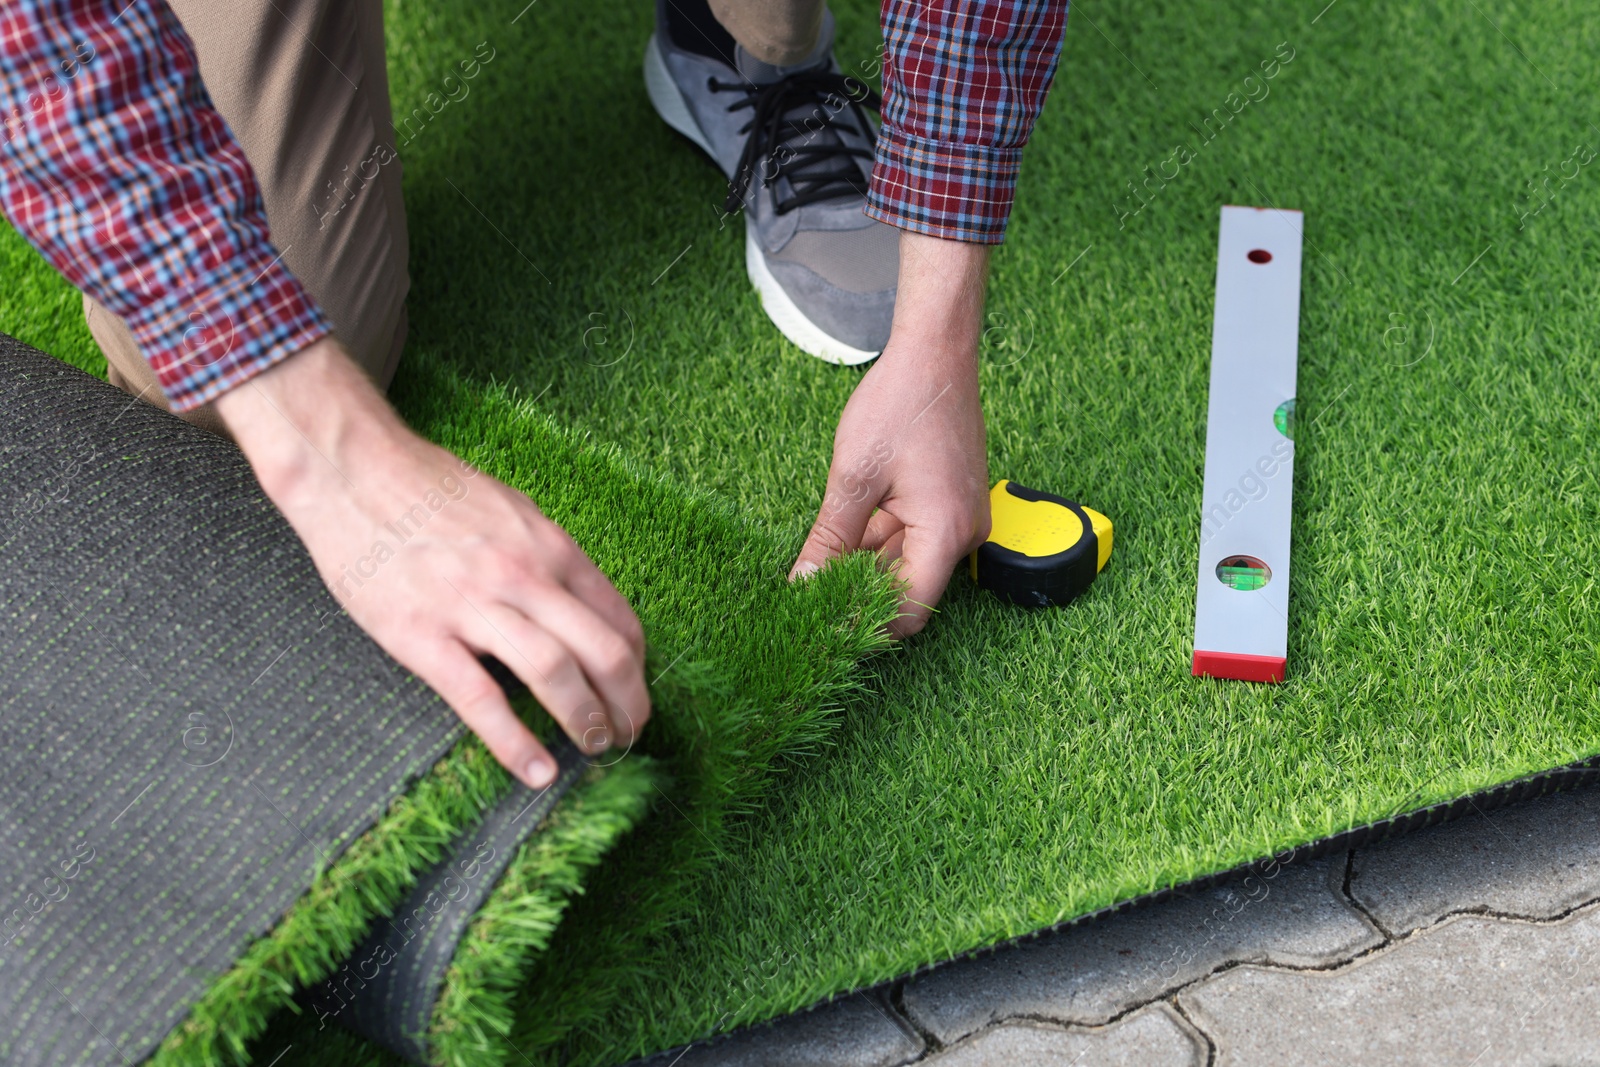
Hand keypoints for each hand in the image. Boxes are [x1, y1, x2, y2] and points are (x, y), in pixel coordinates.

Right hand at [215, 338, 649, 788]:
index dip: (638, 668)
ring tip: (595, 748)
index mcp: (550, 547)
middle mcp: (524, 575)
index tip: (636, 694)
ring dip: (586, 720)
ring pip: (555, 673)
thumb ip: (546, 558)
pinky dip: (515, 743)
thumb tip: (579, 604)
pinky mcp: (421, 635)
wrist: (351, 470)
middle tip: (629, 735)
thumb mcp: (510, 510)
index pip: (618, 619)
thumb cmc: (430, 489)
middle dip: (628, 703)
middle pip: (603, 651)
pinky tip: (535, 772)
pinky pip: (480, 699)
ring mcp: (473, 605)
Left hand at [790, 231, 992, 636]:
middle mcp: (963, 534)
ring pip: (908, 565)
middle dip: (861, 597)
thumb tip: (804, 586)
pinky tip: (841, 540)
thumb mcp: (853, 478)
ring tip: (818, 569)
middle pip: (910, 591)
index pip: (910, 611)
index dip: (867, 624)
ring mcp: (960, 519)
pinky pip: (915, 539)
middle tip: (811, 602)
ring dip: (866, 569)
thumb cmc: (899, 406)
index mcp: (945, 534)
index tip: (824, 625)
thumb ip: (830, 540)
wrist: (935, 354)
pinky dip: (880, 544)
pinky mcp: (951, 504)